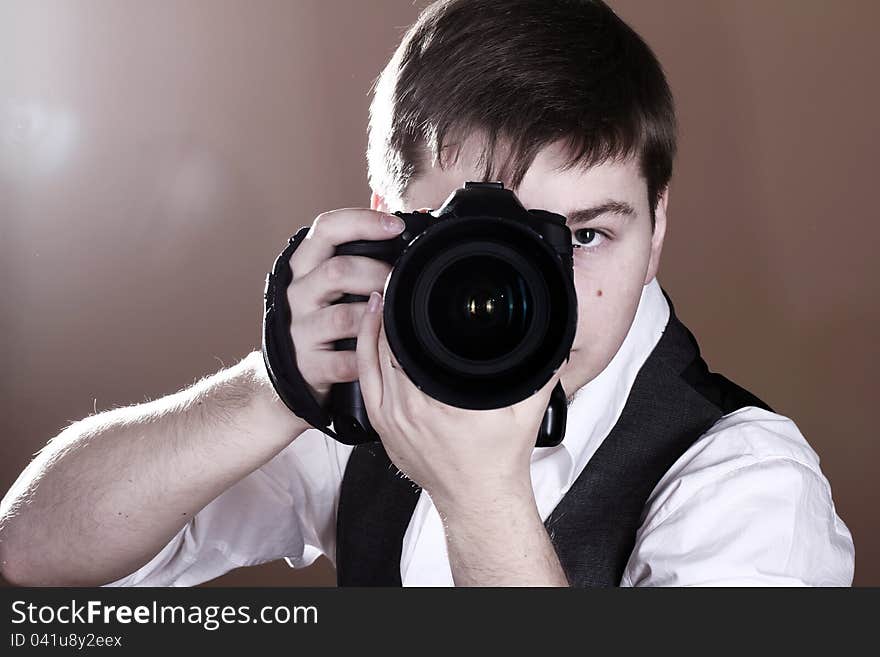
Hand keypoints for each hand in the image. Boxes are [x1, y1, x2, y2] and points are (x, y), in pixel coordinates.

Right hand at [285, 209, 405, 405]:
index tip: (397, 226)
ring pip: (343, 316)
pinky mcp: (308, 366)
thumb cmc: (321, 318)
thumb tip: (401, 230)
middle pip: (337, 271)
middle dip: (377, 274)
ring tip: (394, 317)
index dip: (362, 221)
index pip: (327, 228)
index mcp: (304, 266)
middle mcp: (297, 294)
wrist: (289, 373)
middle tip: (400, 283)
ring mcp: (300, 331)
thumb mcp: (328, 282)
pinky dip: (369, 356)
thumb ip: (355, 257)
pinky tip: (382, 352)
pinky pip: (345, 361)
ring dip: (376, 316)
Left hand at [356, 290, 561, 508]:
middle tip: (391, 285)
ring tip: (376, 302)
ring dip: (370, 331)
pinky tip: (368, 341)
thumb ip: (541, 370)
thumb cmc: (499, 460)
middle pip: (384, 346)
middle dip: (387, 311)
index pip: (407, 340)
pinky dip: (363, 359)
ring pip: (368, 363)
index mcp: (439, 401)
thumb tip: (554, 338)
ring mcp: (390, 421)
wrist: (479, 498)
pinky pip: (364, 385)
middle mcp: (407, 410)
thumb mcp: (527, 409)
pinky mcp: (382, 429)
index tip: (405, 286)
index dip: (403, 307)